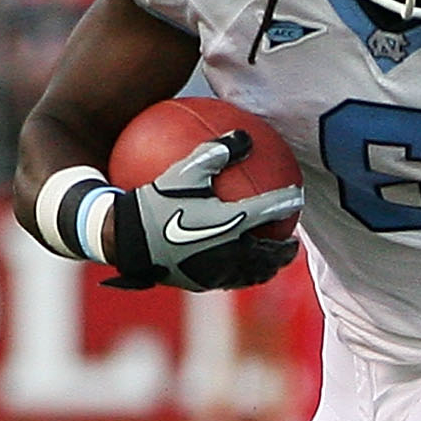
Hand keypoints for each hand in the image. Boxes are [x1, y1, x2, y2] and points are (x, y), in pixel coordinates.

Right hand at [105, 134, 302, 291]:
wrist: (123, 238)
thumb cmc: (153, 201)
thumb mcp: (183, 172)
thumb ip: (215, 152)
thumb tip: (245, 135)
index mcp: (232, 222)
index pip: (271, 210)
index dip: (288, 201)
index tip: (298, 196)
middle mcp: (232, 251)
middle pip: (271, 254)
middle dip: (285, 250)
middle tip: (291, 241)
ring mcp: (219, 272)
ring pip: (254, 274)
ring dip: (267, 267)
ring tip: (271, 260)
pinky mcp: (202, 284)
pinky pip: (229, 281)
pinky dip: (241, 275)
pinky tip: (234, 268)